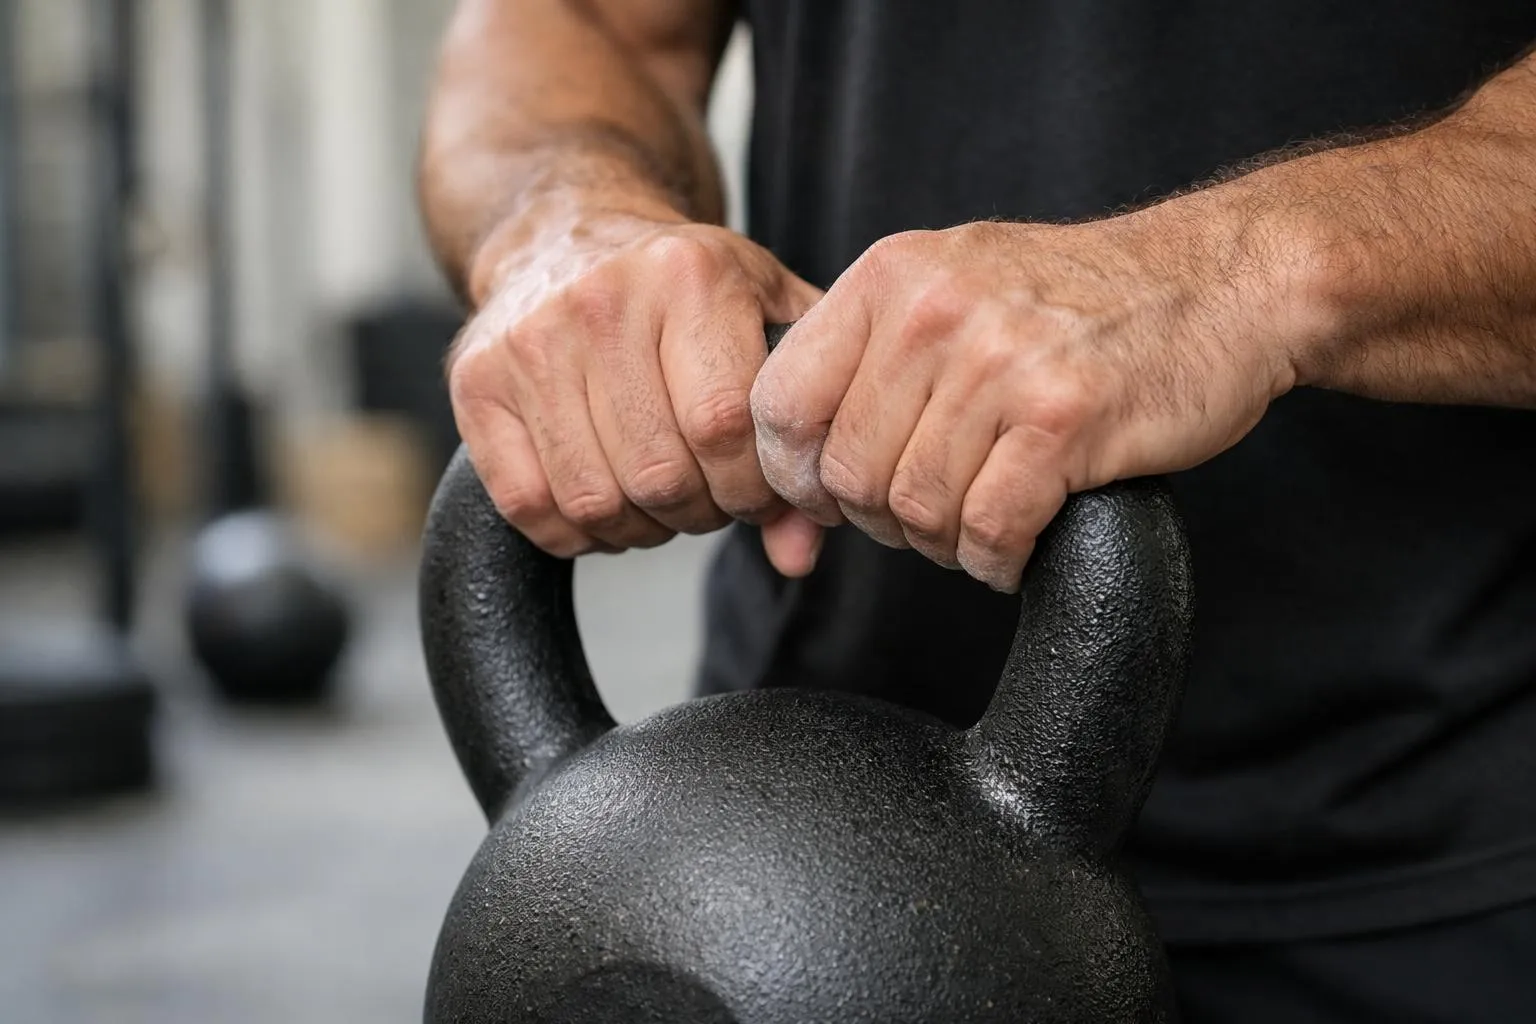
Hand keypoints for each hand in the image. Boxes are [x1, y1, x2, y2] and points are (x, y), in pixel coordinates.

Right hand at [449, 196, 823, 571]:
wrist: (571, 234)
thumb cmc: (688, 291)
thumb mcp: (769, 321)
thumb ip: (803, 425)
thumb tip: (798, 553)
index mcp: (689, 275)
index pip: (723, 426)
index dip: (750, 487)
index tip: (758, 492)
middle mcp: (601, 300)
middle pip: (659, 475)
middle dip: (699, 512)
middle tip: (709, 497)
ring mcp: (529, 341)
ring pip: (594, 501)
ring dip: (639, 528)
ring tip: (659, 499)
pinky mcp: (476, 381)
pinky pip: (528, 505)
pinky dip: (574, 532)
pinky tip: (603, 502)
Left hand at [751, 216, 1299, 590]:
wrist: (1221, 283)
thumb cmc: (1078, 301)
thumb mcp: (954, 283)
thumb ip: (871, 353)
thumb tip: (796, 460)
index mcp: (891, 277)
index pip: (780, 402)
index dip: (795, 472)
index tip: (833, 496)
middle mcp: (934, 312)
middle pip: (848, 474)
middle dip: (883, 519)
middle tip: (933, 511)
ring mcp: (1000, 363)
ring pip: (916, 511)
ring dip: (946, 542)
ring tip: (985, 517)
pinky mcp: (1064, 419)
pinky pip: (986, 531)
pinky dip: (997, 559)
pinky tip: (1021, 540)